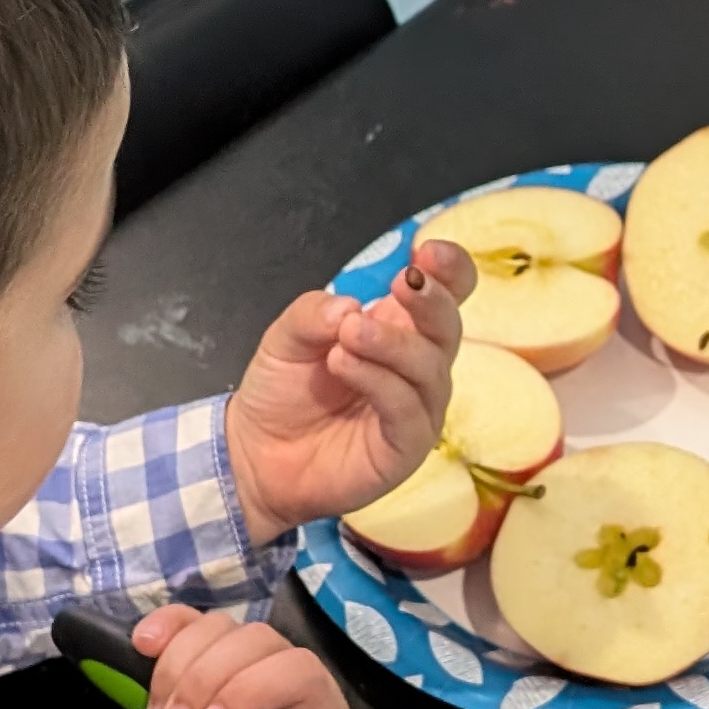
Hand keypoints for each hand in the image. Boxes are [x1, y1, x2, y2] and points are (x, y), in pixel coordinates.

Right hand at [133, 603, 354, 708]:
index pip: (299, 672)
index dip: (252, 687)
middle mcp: (284, 687)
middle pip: (253, 642)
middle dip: (205, 679)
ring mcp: (237, 674)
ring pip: (215, 631)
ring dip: (177, 666)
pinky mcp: (194, 672)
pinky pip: (184, 628)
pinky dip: (162, 630)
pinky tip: (142, 646)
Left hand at [224, 241, 470, 539]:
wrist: (257, 456)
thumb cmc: (282, 394)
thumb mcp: (285, 337)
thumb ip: (313, 313)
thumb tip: (350, 305)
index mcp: (398, 329)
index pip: (448, 293)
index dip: (451, 269)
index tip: (428, 252)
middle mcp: (417, 367)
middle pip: (448, 326)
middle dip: (432, 299)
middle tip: (401, 282)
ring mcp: (417, 409)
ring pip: (430, 369)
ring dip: (392, 344)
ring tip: (348, 335)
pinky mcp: (406, 448)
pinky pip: (408, 411)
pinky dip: (379, 381)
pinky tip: (343, 363)